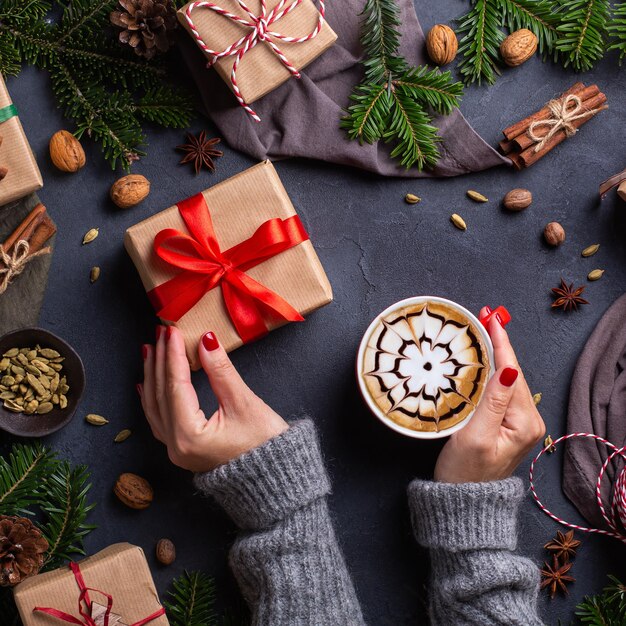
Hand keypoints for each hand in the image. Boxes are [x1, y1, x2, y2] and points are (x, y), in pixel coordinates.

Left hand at [138, 327, 288, 471]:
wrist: (276, 481)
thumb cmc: (266, 446)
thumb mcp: (244, 403)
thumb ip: (221, 371)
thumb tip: (206, 341)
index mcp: (190, 436)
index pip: (176, 385)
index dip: (173, 355)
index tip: (173, 331)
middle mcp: (176, 446)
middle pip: (161, 394)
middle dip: (160, 360)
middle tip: (160, 332)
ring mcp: (177, 450)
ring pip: (156, 407)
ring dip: (153, 376)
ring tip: (150, 350)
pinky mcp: (183, 450)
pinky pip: (159, 420)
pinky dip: (152, 399)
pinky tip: (146, 385)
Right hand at [434, 308, 545, 482]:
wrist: (463, 502)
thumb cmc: (464, 473)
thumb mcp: (475, 435)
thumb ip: (492, 401)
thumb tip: (507, 368)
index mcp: (524, 422)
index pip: (512, 372)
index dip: (501, 343)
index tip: (492, 318)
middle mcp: (528, 421)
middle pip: (513, 373)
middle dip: (501, 344)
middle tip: (486, 317)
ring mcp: (520, 424)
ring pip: (508, 380)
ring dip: (498, 356)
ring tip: (485, 331)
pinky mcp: (508, 426)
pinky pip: (502, 391)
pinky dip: (494, 372)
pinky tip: (486, 361)